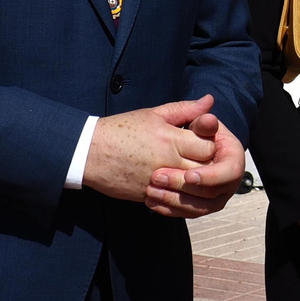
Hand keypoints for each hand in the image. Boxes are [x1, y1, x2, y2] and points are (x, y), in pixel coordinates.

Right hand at [82, 96, 216, 203]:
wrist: (88, 152)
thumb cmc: (122, 129)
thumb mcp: (153, 114)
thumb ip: (185, 109)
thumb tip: (210, 100)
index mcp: (170, 139)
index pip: (208, 148)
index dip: (211, 146)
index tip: (204, 143)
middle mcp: (166, 161)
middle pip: (204, 170)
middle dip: (208, 166)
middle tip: (204, 160)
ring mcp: (157, 181)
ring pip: (191, 188)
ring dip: (195, 182)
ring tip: (191, 173)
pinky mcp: (147, 195)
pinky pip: (173, 200)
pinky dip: (179, 194)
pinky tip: (177, 186)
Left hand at [147, 107, 246, 218]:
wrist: (167, 150)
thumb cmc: (179, 132)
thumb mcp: (184, 121)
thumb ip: (195, 114)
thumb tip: (208, 102)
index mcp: (232, 154)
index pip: (230, 171)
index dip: (210, 176)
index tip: (188, 175)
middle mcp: (229, 177)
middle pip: (212, 191)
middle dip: (184, 186)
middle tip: (158, 176)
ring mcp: (217, 195)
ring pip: (200, 207)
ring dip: (174, 200)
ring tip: (151, 189)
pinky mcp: (201, 206)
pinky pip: (189, 213)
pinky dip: (170, 209)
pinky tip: (151, 201)